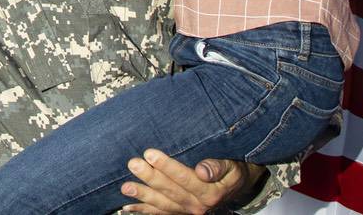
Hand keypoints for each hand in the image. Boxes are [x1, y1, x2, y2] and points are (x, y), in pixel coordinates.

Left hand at [119, 149, 263, 213]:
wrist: (237, 189)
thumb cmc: (232, 172)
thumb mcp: (232, 167)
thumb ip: (218, 167)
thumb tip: (202, 170)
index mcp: (210, 193)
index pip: (185, 178)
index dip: (167, 166)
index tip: (149, 153)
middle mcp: (198, 206)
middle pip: (170, 192)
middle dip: (150, 178)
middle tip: (133, 164)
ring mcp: (188, 212)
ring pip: (163, 205)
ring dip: (143, 196)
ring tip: (126, 188)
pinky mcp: (181, 214)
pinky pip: (161, 214)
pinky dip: (144, 211)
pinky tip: (127, 208)